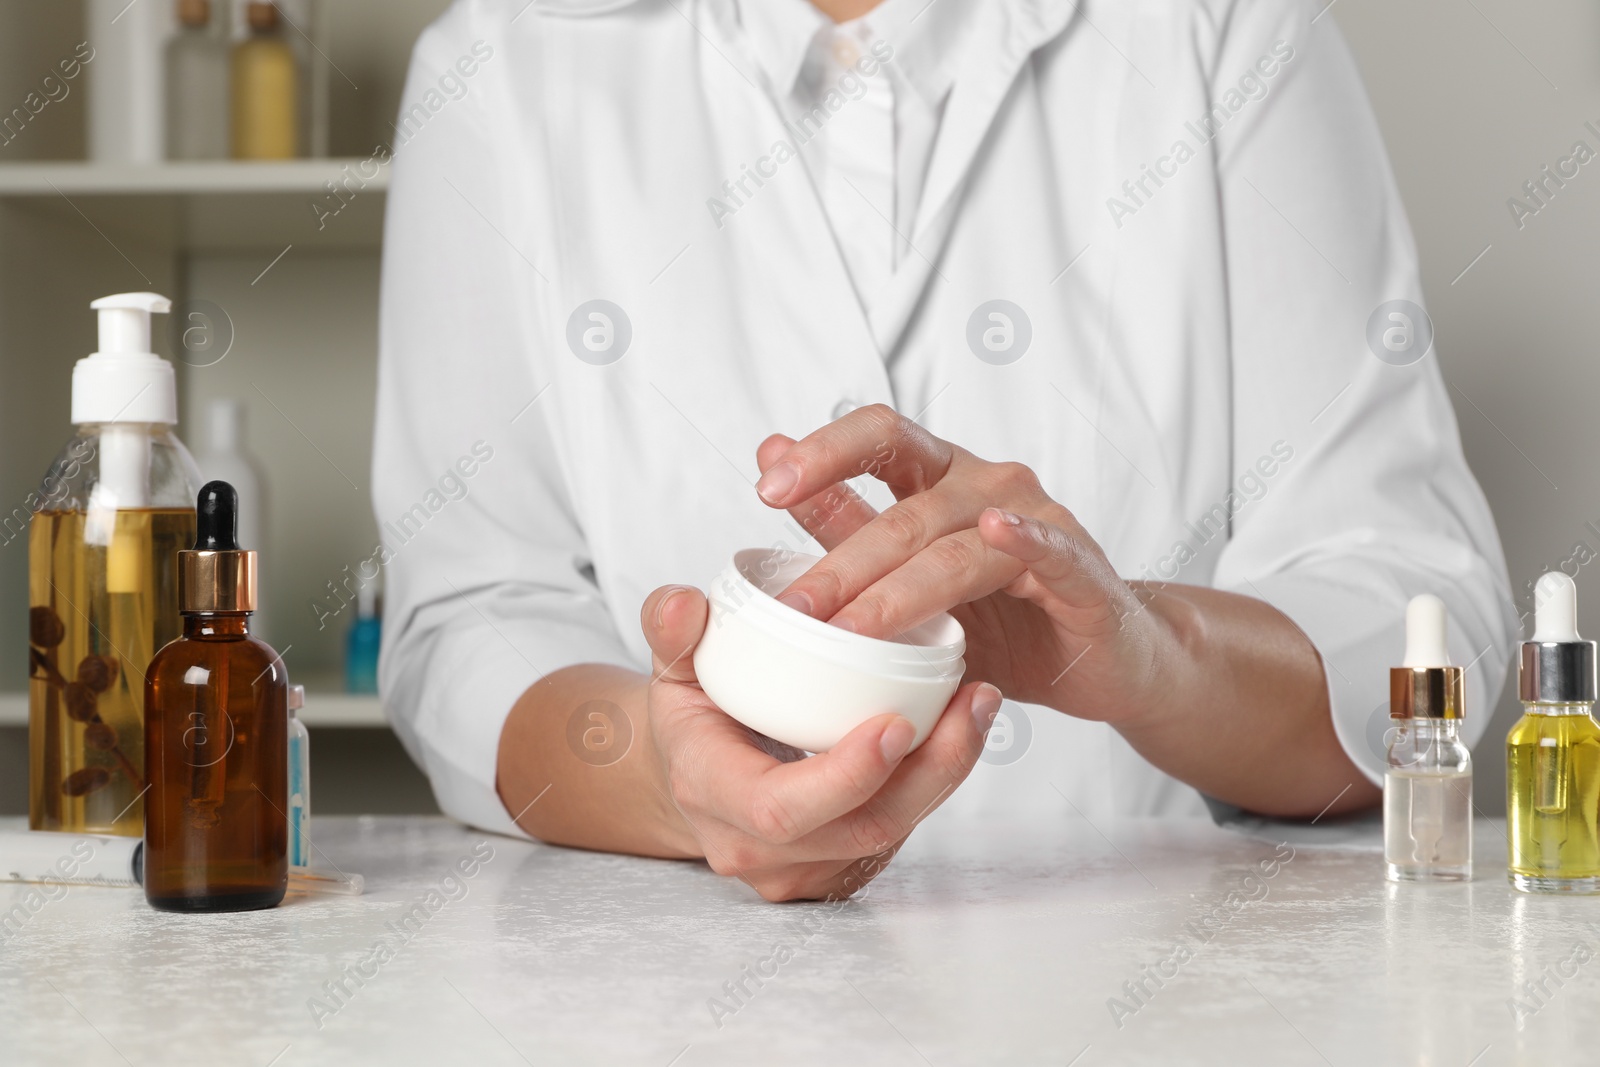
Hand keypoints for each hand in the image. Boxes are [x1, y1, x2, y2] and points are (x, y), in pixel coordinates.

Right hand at [639, 582, 999, 901]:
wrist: (693, 775)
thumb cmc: (692, 713)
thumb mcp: (672, 664)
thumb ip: (670, 628)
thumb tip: (685, 603)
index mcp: (709, 792)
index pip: (780, 808)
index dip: (845, 776)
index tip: (897, 722)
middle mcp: (752, 847)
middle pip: (860, 828)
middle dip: (928, 770)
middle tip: (971, 698)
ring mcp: (798, 869)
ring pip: (891, 833)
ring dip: (946, 771)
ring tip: (979, 702)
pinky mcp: (836, 871)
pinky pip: (897, 833)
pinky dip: (935, 782)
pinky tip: (963, 729)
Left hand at [752, 404, 1175, 723]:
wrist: (1101, 660)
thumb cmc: (1002, 619)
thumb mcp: (906, 578)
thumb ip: (845, 522)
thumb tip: (768, 457)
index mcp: (941, 476)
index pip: (879, 437)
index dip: (823, 453)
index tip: (766, 488)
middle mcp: (986, 485)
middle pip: (905, 510)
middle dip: (843, 562)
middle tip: (795, 607)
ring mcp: (1037, 521)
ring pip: (955, 548)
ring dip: (898, 592)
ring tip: (851, 631)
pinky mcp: (1079, 568)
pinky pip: (1046, 548)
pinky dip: (1023, 537)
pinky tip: (995, 531)